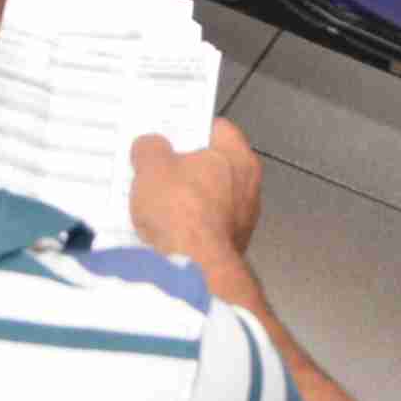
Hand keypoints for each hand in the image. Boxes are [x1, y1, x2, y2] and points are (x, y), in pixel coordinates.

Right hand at [128, 123, 264, 266]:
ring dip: (186, 203)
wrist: (191, 272)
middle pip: (213, 167)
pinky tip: (164, 234)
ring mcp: (243, 222)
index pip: (216, 128)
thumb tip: (151, 147)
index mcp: (238, 156)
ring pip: (209, 201)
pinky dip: (188, 231)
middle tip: (155, 169)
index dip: (190, 128)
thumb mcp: (151, 166)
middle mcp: (249, 187)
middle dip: (185, 169)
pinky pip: (206, 231)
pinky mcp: (231, 251)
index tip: (167, 134)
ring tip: (154, 205)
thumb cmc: (179, 209)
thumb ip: (150, 148)